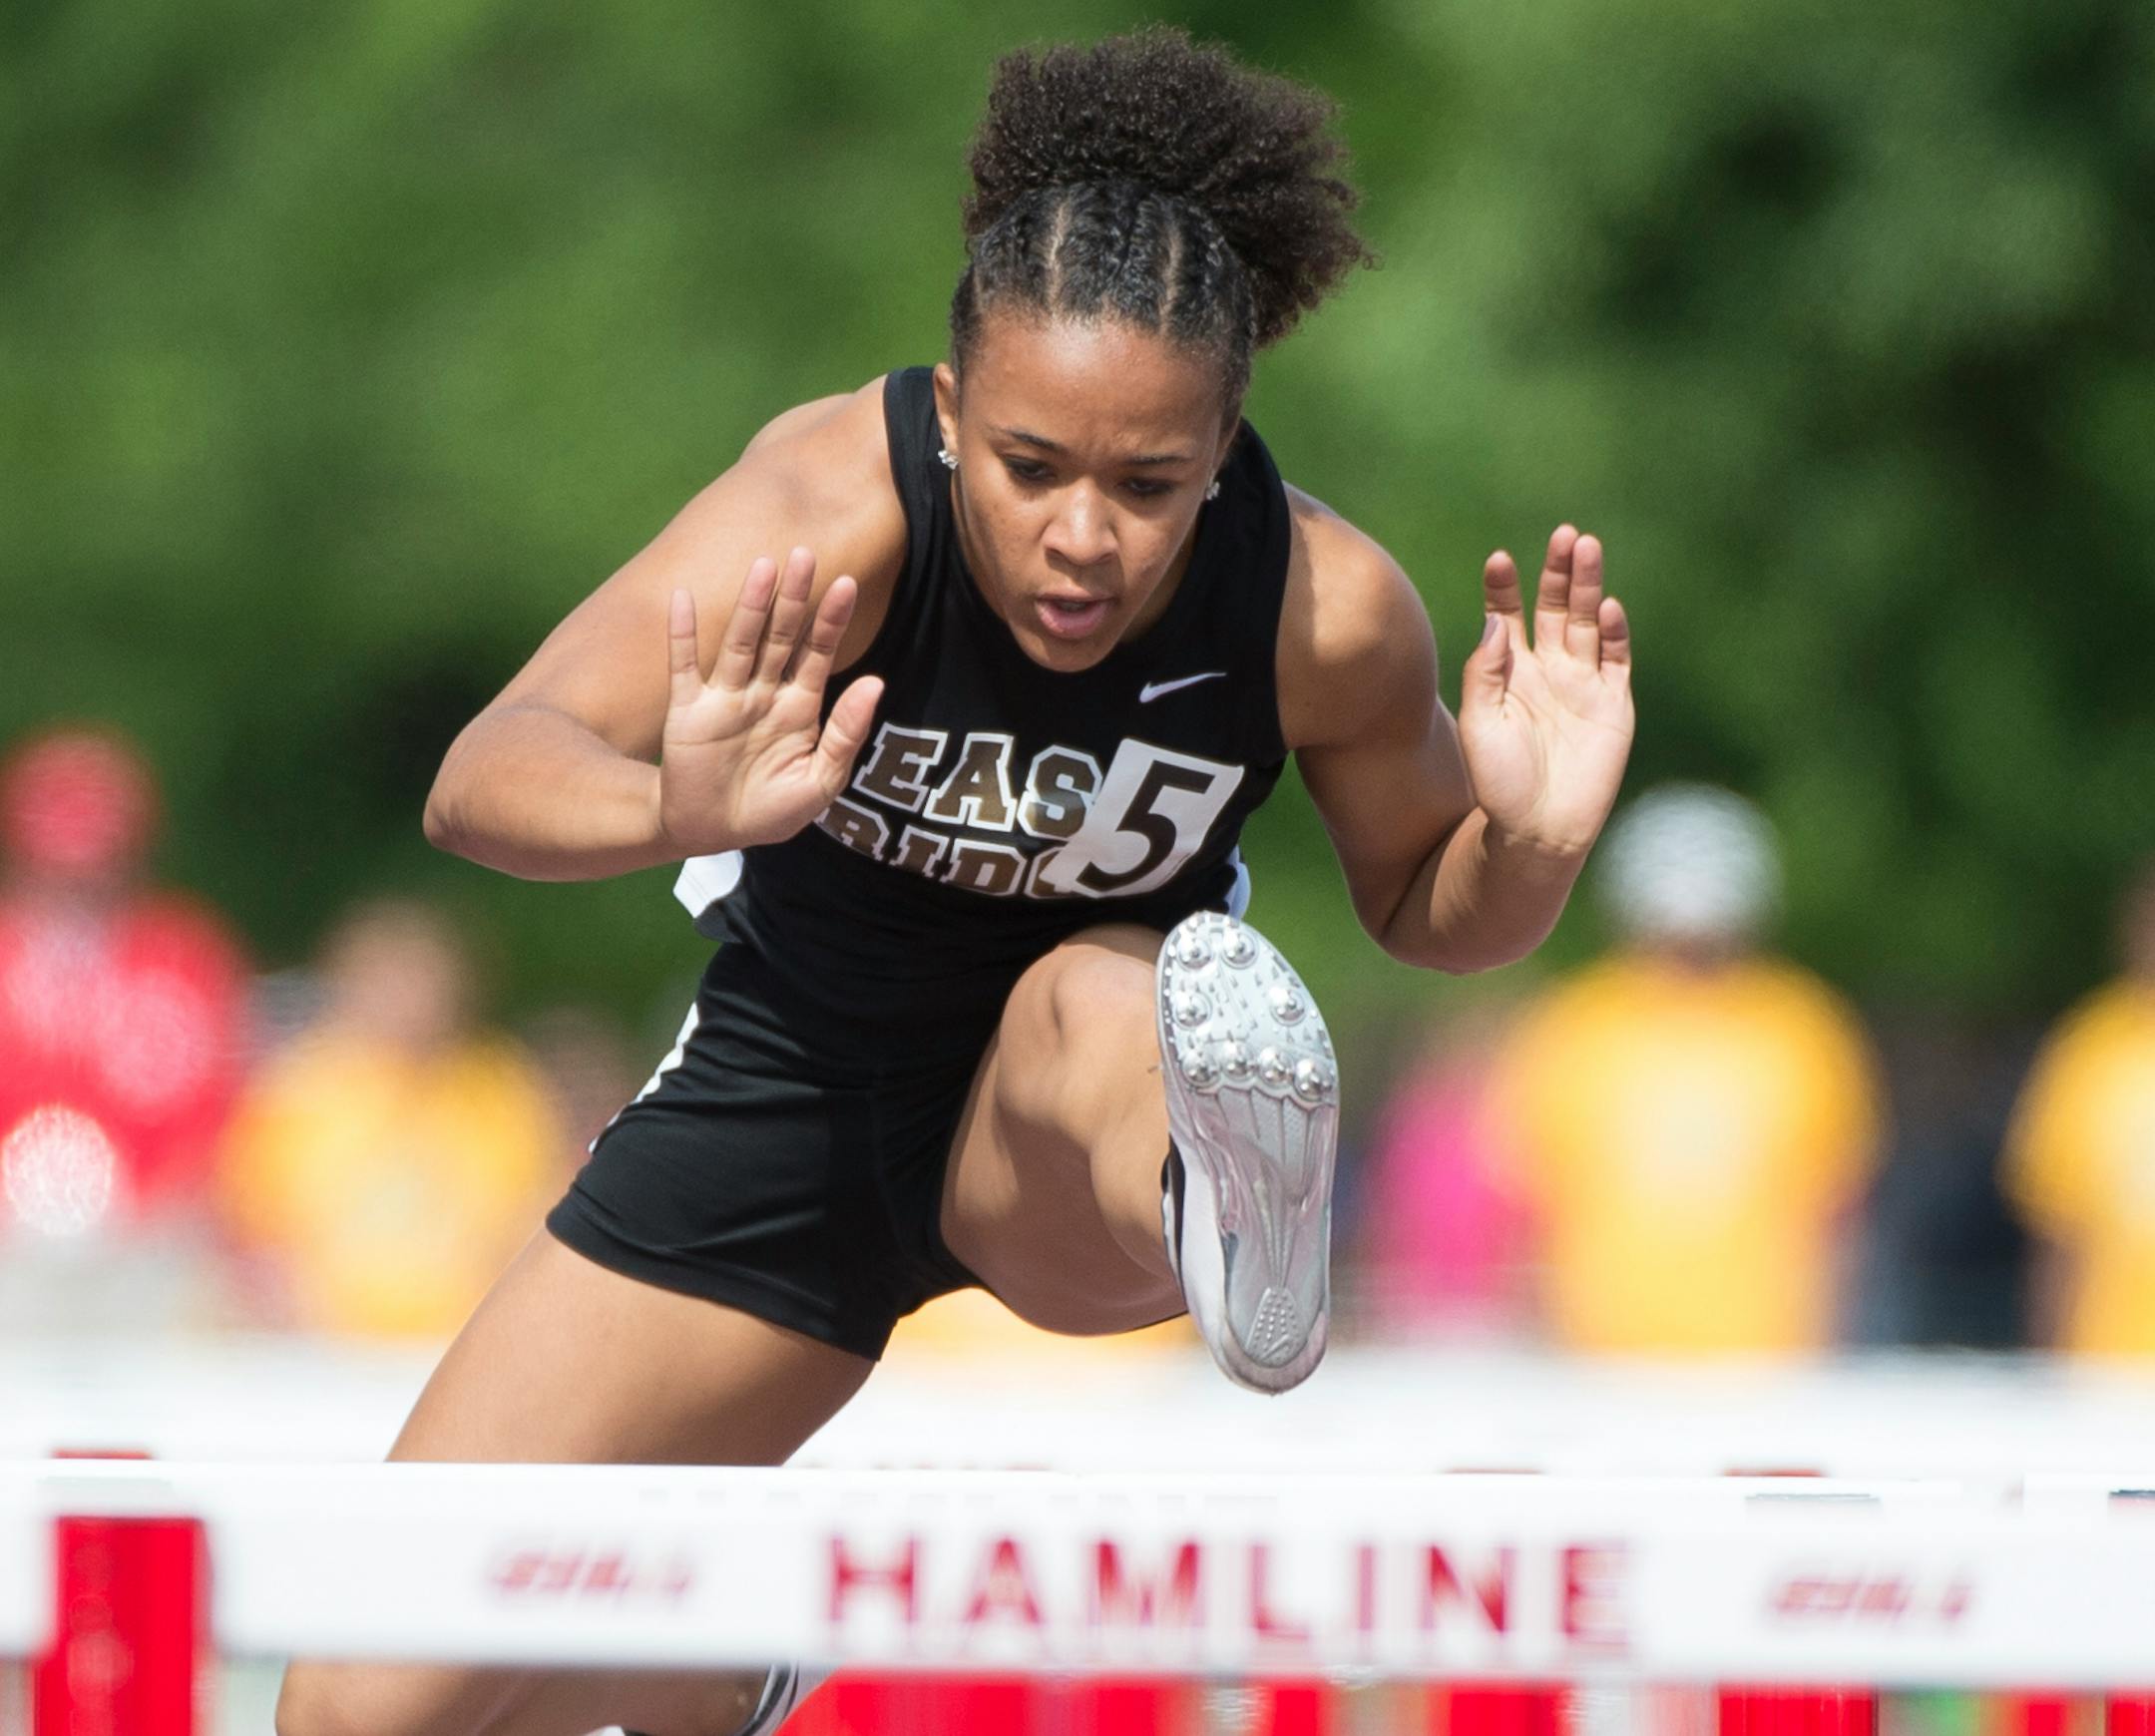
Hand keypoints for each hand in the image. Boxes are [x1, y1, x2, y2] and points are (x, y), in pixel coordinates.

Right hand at [656, 547, 883, 854]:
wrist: (712, 833)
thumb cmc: (770, 810)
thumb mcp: (820, 781)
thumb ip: (847, 733)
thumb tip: (876, 681)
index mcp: (800, 707)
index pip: (819, 653)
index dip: (831, 620)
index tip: (846, 584)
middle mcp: (763, 693)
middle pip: (781, 636)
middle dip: (794, 599)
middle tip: (805, 554)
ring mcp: (725, 698)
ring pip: (740, 643)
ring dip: (751, 606)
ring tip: (763, 566)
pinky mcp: (688, 710)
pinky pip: (684, 666)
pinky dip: (682, 634)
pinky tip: (683, 598)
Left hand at [1457, 526, 1634, 857]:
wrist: (1537, 830)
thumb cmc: (1499, 783)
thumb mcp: (1480, 725)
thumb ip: (1485, 673)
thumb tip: (1494, 623)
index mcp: (1510, 673)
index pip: (1506, 616)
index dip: (1504, 588)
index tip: (1499, 559)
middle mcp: (1548, 671)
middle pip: (1555, 608)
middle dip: (1558, 572)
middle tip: (1564, 534)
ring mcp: (1583, 685)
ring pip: (1588, 623)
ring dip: (1588, 587)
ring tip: (1586, 547)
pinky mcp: (1613, 704)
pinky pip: (1616, 660)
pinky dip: (1614, 633)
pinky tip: (1607, 606)